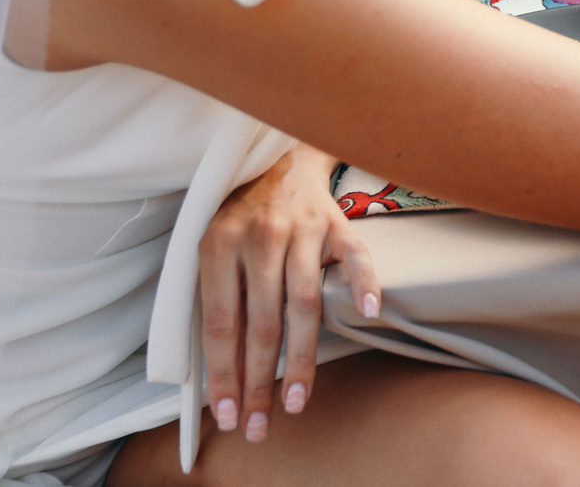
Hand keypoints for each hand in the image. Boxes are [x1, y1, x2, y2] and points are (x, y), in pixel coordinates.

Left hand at [199, 144, 380, 440]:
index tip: (226, 414)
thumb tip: (215, 371)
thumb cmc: (240, 214)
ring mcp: (303, 229)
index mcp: (218, 244)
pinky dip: (365, 283)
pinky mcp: (338, 223)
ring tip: (296, 401)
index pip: (220, 323)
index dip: (223, 373)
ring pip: (304, 303)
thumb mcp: (210, 246)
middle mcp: (260, 236)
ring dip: (300, 359)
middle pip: (262, 322)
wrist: (278, 155)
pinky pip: (355, 257)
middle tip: (261, 424)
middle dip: (259, 381)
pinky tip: (369, 313)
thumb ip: (213, 298)